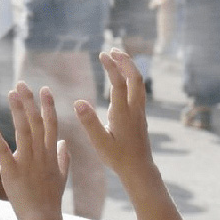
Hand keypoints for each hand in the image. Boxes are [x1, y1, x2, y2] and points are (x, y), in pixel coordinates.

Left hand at [0, 83, 69, 219]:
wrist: (42, 218)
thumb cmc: (51, 199)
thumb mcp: (61, 176)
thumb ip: (63, 158)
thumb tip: (64, 144)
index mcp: (51, 153)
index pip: (51, 124)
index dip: (48, 106)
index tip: (44, 89)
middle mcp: (40, 153)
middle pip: (36, 122)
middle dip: (29, 101)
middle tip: (22, 84)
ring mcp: (26, 161)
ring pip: (23, 130)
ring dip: (17, 110)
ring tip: (11, 93)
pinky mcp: (11, 171)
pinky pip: (2, 150)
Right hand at [74, 50, 156, 183]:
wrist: (139, 169)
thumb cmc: (118, 158)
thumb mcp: (100, 142)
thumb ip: (89, 122)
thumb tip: (78, 102)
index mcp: (123, 113)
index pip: (119, 84)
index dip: (112, 67)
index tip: (102, 55)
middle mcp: (134, 109)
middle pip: (135, 78)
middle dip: (125, 61)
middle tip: (112, 50)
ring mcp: (139, 112)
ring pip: (139, 83)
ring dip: (130, 68)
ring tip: (119, 58)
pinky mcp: (140, 115)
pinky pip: (139, 90)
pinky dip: (132, 78)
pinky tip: (125, 78)